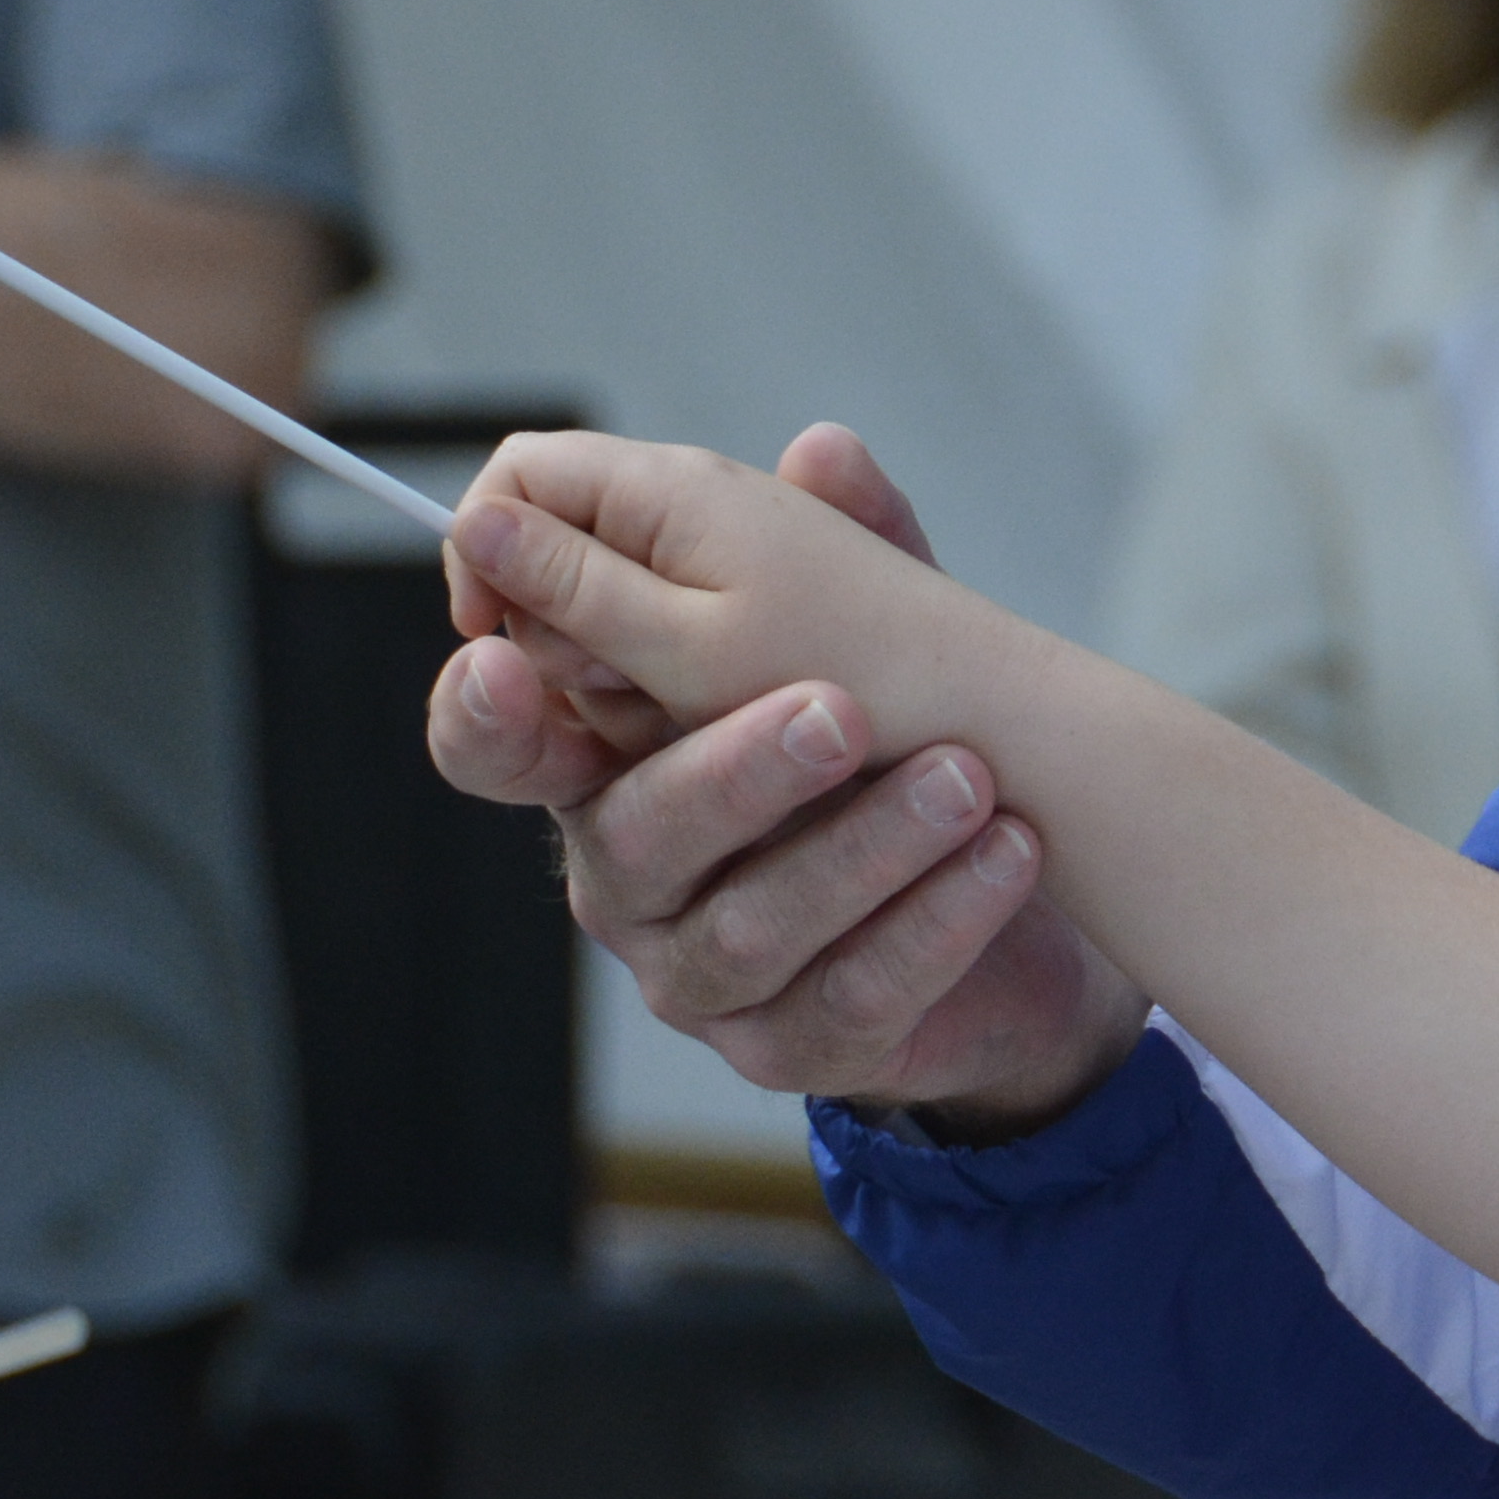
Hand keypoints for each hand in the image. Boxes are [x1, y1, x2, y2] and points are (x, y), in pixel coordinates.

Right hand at [424, 426, 1146, 1129]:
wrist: (1015, 892)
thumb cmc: (899, 739)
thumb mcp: (872, 635)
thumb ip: (839, 550)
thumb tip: (819, 450)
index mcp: (610, 758)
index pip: (497, 744)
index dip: (483, 711)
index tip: (510, 660)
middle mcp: (632, 872)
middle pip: (635, 832)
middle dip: (733, 769)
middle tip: (839, 712)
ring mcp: (703, 976)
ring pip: (750, 927)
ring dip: (864, 845)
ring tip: (967, 778)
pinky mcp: (795, 1049)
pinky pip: (854, 994)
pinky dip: (936, 921)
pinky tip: (1003, 857)